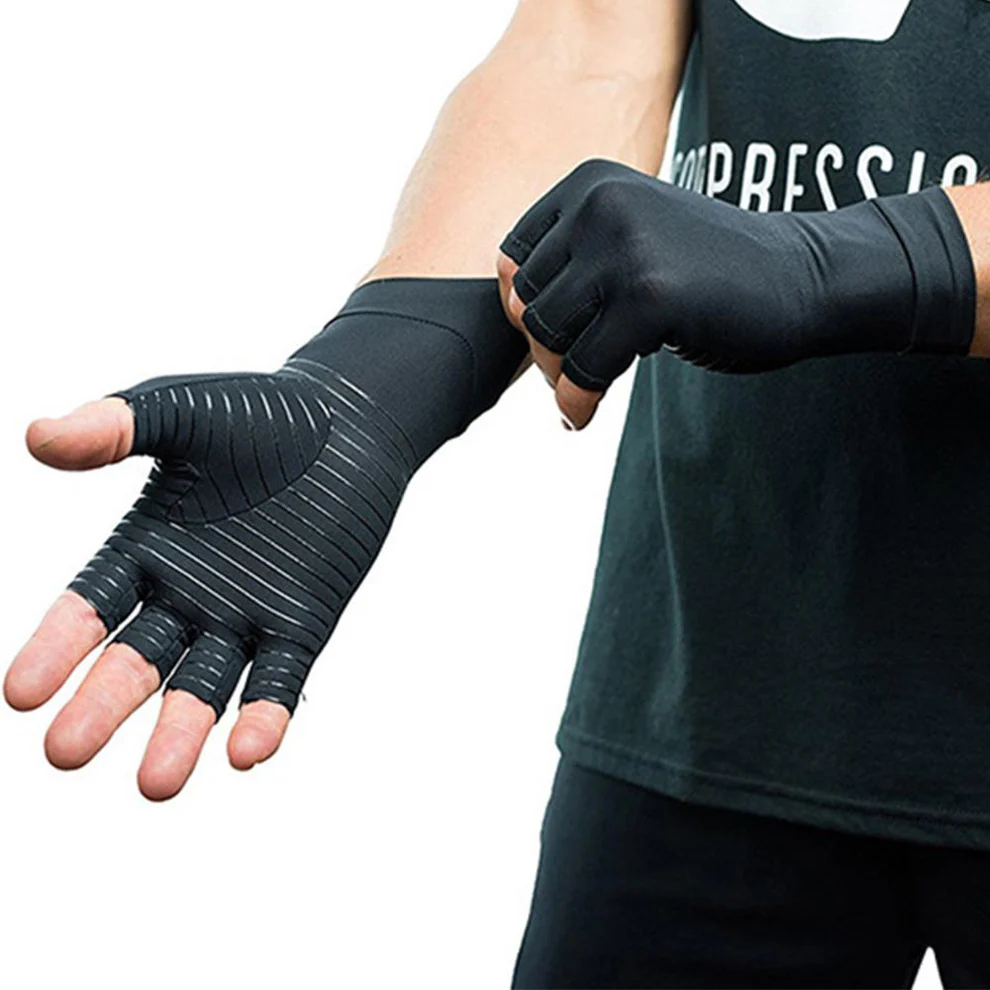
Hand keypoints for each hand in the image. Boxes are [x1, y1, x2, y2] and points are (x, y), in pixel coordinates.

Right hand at [4, 277, 524, 800]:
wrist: (351, 419)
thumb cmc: (261, 411)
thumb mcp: (182, 411)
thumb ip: (116, 428)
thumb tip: (37, 438)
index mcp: (146, 547)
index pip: (90, 608)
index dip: (57, 647)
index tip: (22, 693)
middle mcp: (188, 593)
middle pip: (137, 663)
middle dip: (103, 706)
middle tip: (64, 752)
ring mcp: (246, 613)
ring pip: (205, 686)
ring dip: (182, 733)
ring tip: (157, 785)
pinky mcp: (303, 622)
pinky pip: (280, 677)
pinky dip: (265, 714)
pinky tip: (246, 751)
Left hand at [498, 158, 975, 428]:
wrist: (804, 278)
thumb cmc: (711, 271)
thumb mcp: (632, 243)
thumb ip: (572, 265)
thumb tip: (508, 311)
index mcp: (591, 182)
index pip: (512, 257)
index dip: (525, 308)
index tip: (559, 336)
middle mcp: (601, 202)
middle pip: (525, 298)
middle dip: (543, 347)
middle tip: (573, 372)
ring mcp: (626, 246)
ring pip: (547, 333)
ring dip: (559, 374)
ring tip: (584, 388)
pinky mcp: (650, 297)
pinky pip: (583, 366)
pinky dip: (578, 400)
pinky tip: (585, 415)